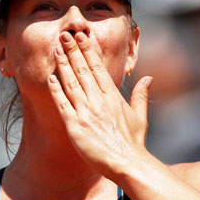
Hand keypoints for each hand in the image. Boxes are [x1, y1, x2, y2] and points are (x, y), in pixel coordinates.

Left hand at [47, 31, 152, 176]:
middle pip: (82, 70)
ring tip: (55, 48)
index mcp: (113, 96)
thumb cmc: (133, 143)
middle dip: (72, 51)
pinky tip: (50, 77)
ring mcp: (85, 112)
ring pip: (71, 83)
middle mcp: (98, 101)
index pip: (98, 68)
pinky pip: (62, 104)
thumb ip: (140, 95)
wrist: (127, 163)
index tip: (81, 37)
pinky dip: (56, 90)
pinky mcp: (75, 126)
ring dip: (62, 64)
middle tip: (64, 35)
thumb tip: (148, 78)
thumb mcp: (140, 116)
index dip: (88, 51)